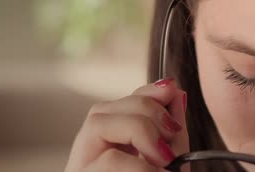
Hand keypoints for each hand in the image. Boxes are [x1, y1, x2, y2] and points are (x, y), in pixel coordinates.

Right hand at [64, 78, 188, 171]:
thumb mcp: (169, 160)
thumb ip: (172, 131)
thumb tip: (176, 90)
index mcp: (103, 148)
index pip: (116, 105)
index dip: (146, 91)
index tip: (172, 91)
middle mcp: (84, 155)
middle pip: (101, 108)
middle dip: (146, 110)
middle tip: (173, 139)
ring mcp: (78, 167)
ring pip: (97, 123)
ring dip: (141, 132)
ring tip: (166, 160)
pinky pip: (108, 160)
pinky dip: (141, 165)